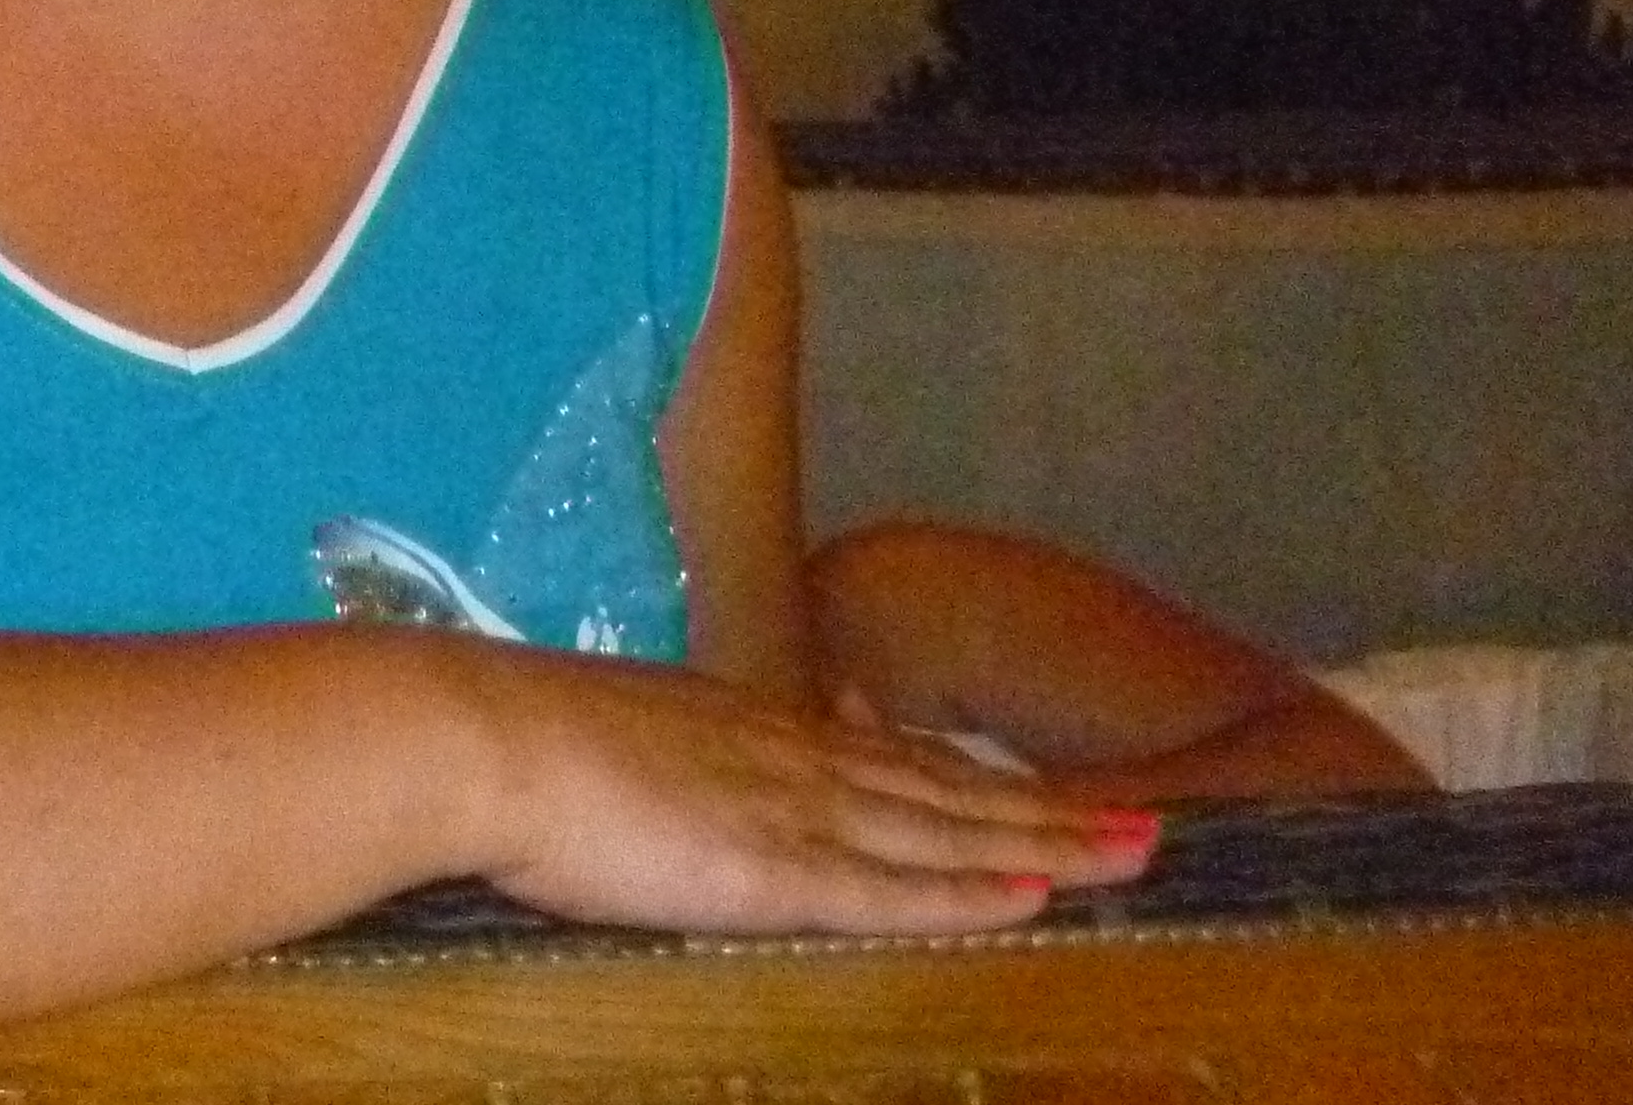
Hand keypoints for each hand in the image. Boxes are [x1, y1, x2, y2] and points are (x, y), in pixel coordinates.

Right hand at [477, 647, 1159, 935]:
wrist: (483, 738)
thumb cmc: (523, 747)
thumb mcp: (628, 739)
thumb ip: (685, 761)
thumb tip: (702, 779)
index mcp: (758, 734)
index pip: (896, 760)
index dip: (980, 781)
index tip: (1052, 792)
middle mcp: (797, 761)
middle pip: (953, 790)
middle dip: (1054, 811)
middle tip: (1149, 826)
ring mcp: (793, 811)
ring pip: (949, 833)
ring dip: (1048, 845)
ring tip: (1133, 857)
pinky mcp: (773, 869)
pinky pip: (892, 888)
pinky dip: (970, 894)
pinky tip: (1037, 899)